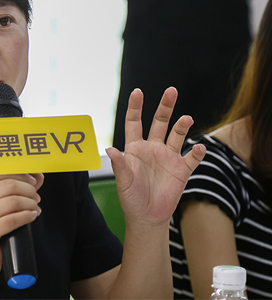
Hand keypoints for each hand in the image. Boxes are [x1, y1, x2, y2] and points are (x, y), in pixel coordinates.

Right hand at [0, 173, 42, 277]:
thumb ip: (14, 188)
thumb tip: (38, 176)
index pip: (2, 172)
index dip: (22, 175)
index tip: (33, 181)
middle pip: (9, 185)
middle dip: (28, 190)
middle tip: (36, 197)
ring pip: (13, 201)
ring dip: (30, 203)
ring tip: (35, 208)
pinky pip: (12, 220)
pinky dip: (26, 216)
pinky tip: (32, 216)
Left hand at [105, 87, 205, 226]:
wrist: (147, 217)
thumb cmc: (131, 199)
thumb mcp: (123, 183)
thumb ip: (119, 166)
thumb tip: (110, 150)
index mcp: (135, 148)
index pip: (134, 123)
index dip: (135, 107)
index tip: (138, 91)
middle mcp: (152, 148)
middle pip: (159, 122)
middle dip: (165, 107)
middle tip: (171, 91)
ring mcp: (168, 157)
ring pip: (176, 135)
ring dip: (182, 126)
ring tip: (186, 119)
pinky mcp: (181, 170)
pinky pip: (191, 157)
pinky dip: (197, 152)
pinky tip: (198, 148)